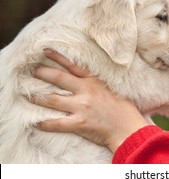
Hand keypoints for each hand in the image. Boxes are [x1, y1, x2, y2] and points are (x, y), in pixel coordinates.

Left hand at [32, 49, 148, 152]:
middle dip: (43, 73)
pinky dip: (44, 123)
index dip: (58, 58)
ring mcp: (82, 107)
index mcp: (94, 81)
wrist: (127, 127)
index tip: (45, 51)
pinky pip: (56, 123)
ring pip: (52, 100)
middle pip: (59, 78)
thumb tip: (84, 79)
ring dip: (38, 98)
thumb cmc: (123, 108)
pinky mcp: (79, 123)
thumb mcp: (111, 89)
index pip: (73, 65)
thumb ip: (97, 83)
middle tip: (32, 72)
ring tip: (29, 96)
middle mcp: (86, 91)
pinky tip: (36, 122)